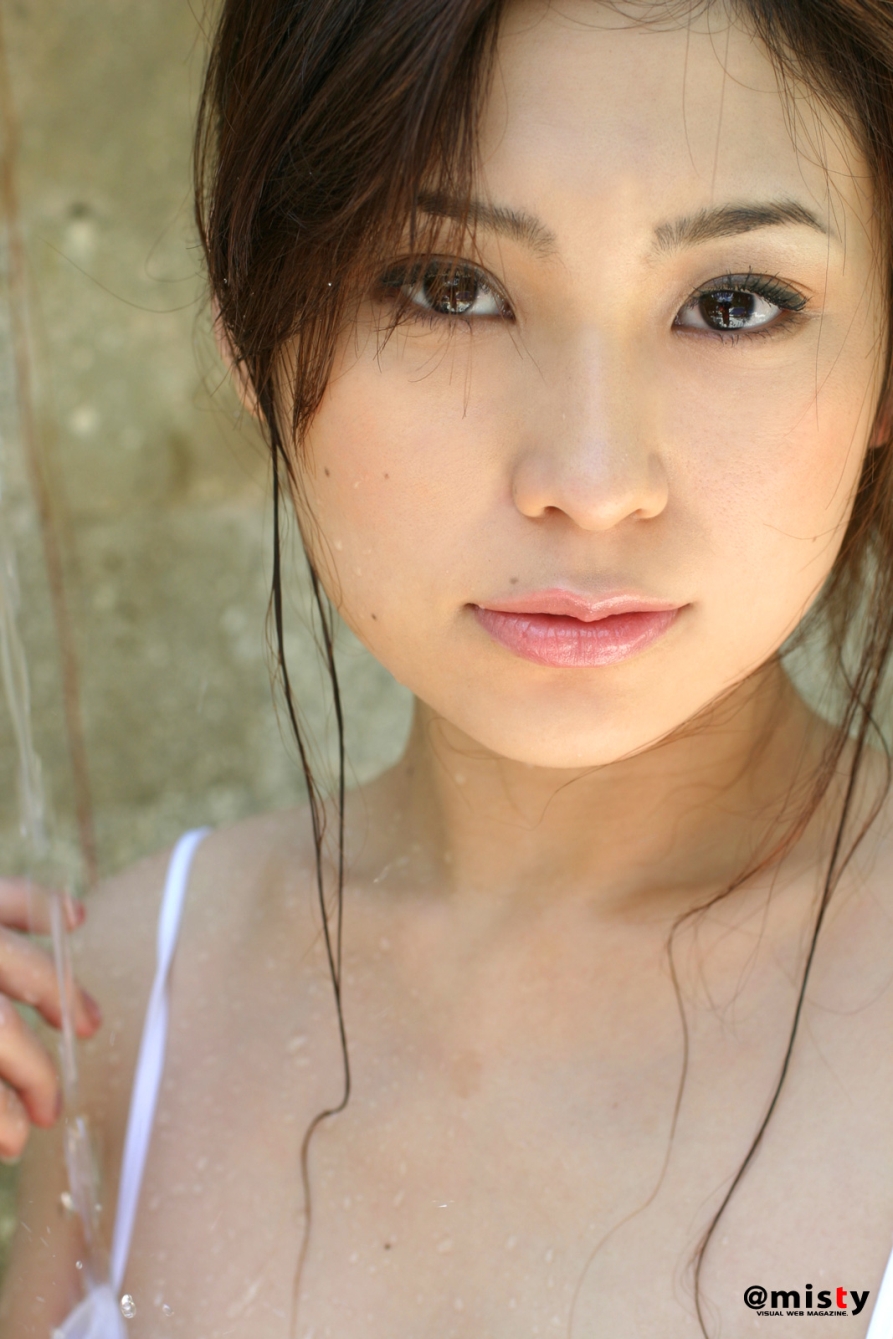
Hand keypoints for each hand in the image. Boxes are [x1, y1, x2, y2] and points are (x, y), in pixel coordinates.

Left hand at [0, 882, 100, 1160]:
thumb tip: (4, 1135)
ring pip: (23, 964)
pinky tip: (76, 916)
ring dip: (61, 996)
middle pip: (2, 1029)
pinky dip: (44, 904)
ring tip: (86, 1025)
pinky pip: (11, 895)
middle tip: (47, 1112)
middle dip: (33, 1075)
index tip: (15, 1146)